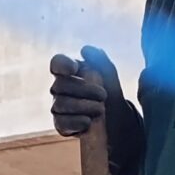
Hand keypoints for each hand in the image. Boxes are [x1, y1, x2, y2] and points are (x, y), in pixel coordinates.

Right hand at [49, 46, 143, 174]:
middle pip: (60, 85)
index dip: (62, 64)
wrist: (117, 121)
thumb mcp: (109, 75)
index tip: (74, 69)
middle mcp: (60, 88)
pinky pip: (61, 123)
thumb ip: (99, 59)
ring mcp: (59, 107)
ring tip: (101, 110)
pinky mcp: (62, 125)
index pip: (57, 63)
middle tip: (104, 95)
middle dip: (83, 89)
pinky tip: (88, 122)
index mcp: (70, 72)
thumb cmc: (110, 93)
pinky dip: (75, 122)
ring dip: (82, 106)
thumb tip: (84, 49)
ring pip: (60, 104)